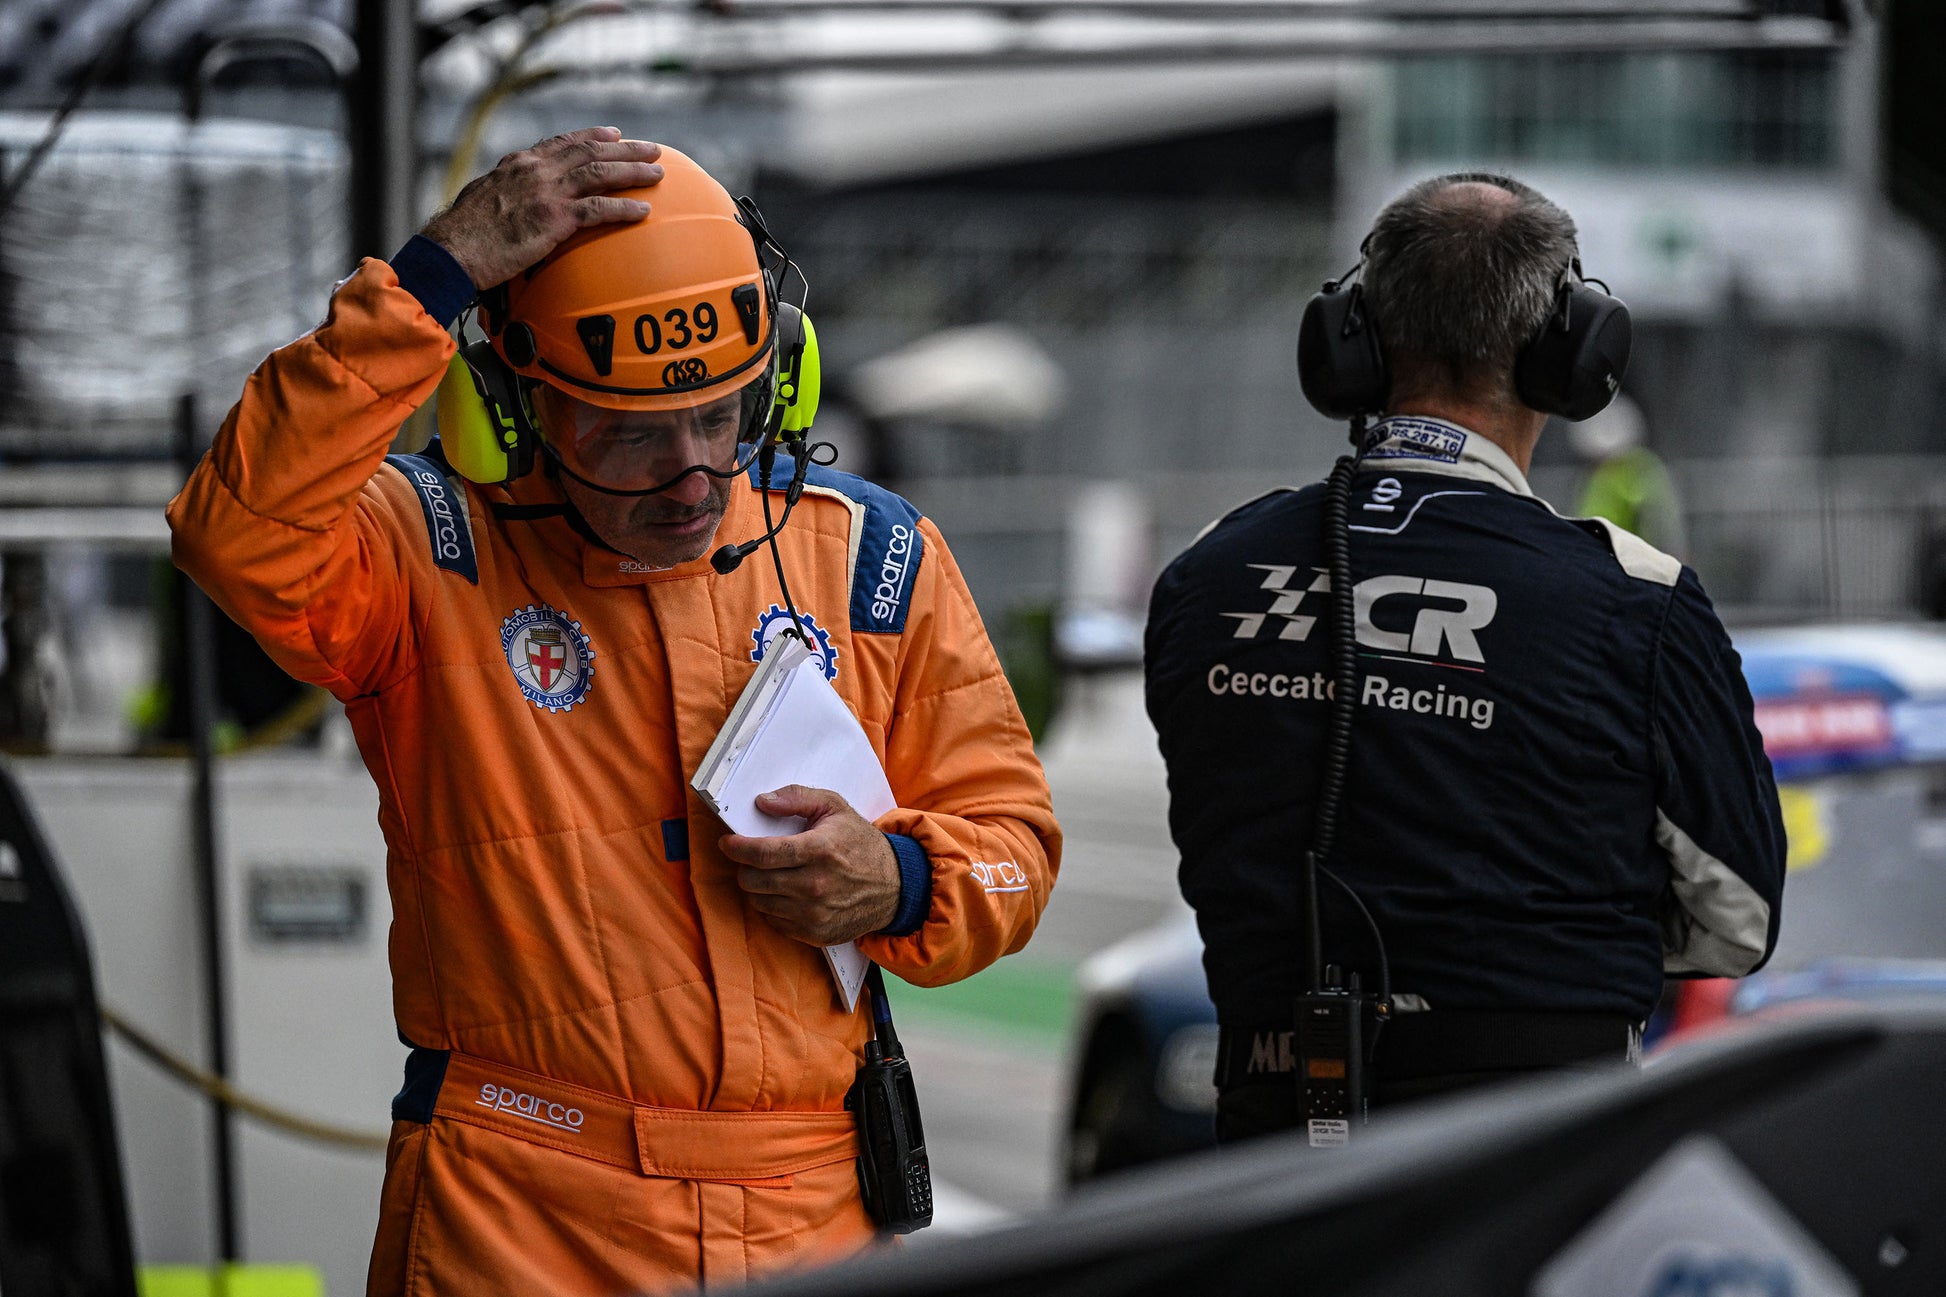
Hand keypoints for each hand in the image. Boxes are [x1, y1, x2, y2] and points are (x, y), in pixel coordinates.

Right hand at [421, 127, 663, 290]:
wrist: (452, 249)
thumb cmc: (463, 235)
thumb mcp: (484, 201)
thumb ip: (507, 195)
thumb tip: (516, 203)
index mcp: (518, 164)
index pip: (561, 143)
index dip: (591, 137)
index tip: (612, 133)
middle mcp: (535, 170)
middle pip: (589, 151)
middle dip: (625, 148)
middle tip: (652, 148)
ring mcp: (546, 192)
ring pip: (600, 173)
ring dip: (633, 172)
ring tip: (658, 173)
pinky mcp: (554, 219)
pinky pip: (598, 210)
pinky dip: (624, 208)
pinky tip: (643, 210)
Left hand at [720, 785, 901, 946]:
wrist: (895, 886)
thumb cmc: (860, 844)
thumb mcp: (835, 807)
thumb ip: (797, 798)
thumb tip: (762, 802)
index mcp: (819, 850)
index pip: (762, 854)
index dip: (737, 848)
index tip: (728, 843)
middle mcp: (815, 886)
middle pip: (754, 881)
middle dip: (746, 867)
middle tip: (754, 858)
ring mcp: (814, 914)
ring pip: (759, 902)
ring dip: (759, 888)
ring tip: (774, 875)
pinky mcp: (815, 934)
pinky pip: (774, 921)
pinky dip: (773, 907)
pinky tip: (788, 893)